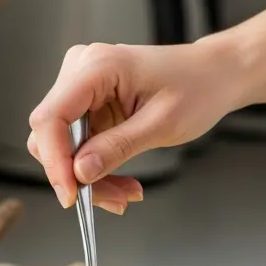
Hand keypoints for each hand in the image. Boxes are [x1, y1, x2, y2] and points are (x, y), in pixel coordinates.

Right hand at [27, 40, 246, 212]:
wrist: (213, 76)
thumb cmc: (197, 87)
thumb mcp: (161, 124)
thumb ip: (116, 148)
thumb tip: (79, 173)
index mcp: (96, 66)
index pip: (51, 118)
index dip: (55, 161)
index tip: (72, 195)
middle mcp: (81, 71)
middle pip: (52, 136)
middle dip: (77, 175)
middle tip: (112, 199)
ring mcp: (82, 88)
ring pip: (63, 147)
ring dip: (89, 177)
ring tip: (125, 193)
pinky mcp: (88, 105)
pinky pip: (78, 146)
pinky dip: (96, 168)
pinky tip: (121, 181)